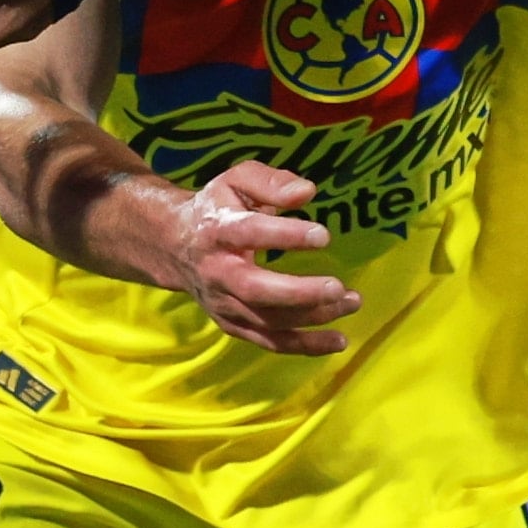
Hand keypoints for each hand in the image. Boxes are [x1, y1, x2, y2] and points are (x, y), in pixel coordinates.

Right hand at [162, 161, 363, 356]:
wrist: (175, 246)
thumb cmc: (217, 208)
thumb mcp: (237, 181)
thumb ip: (270, 183)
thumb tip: (307, 192)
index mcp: (217, 230)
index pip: (249, 234)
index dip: (285, 236)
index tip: (323, 235)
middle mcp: (218, 272)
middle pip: (255, 289)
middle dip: (298, 292)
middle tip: (338, 287)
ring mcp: (224, 303)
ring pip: (267, 320)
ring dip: (312, 316)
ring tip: (352, 302)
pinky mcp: (234, 324)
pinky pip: (270, 341)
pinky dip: (304, 346)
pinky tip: (338, 340)